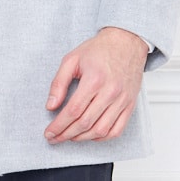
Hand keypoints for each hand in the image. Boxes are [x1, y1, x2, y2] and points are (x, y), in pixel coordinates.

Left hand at [43, 28, 149, 143]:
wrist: (126, 42)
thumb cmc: (100, 49)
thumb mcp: (71, 60)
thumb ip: (58, 83)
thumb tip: (51, 105)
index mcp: (94, 80)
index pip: (73, 111)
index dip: (58, 125)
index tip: (49, 132)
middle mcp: (110, 92)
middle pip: (85, 123)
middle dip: (66, 134)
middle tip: (55, 138)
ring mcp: (122, 100)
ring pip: (100, 130)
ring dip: (82, 138)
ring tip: (70, 137)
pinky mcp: (130, 105)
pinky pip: (117, 130)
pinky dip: (102, 137)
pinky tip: (90, 135)